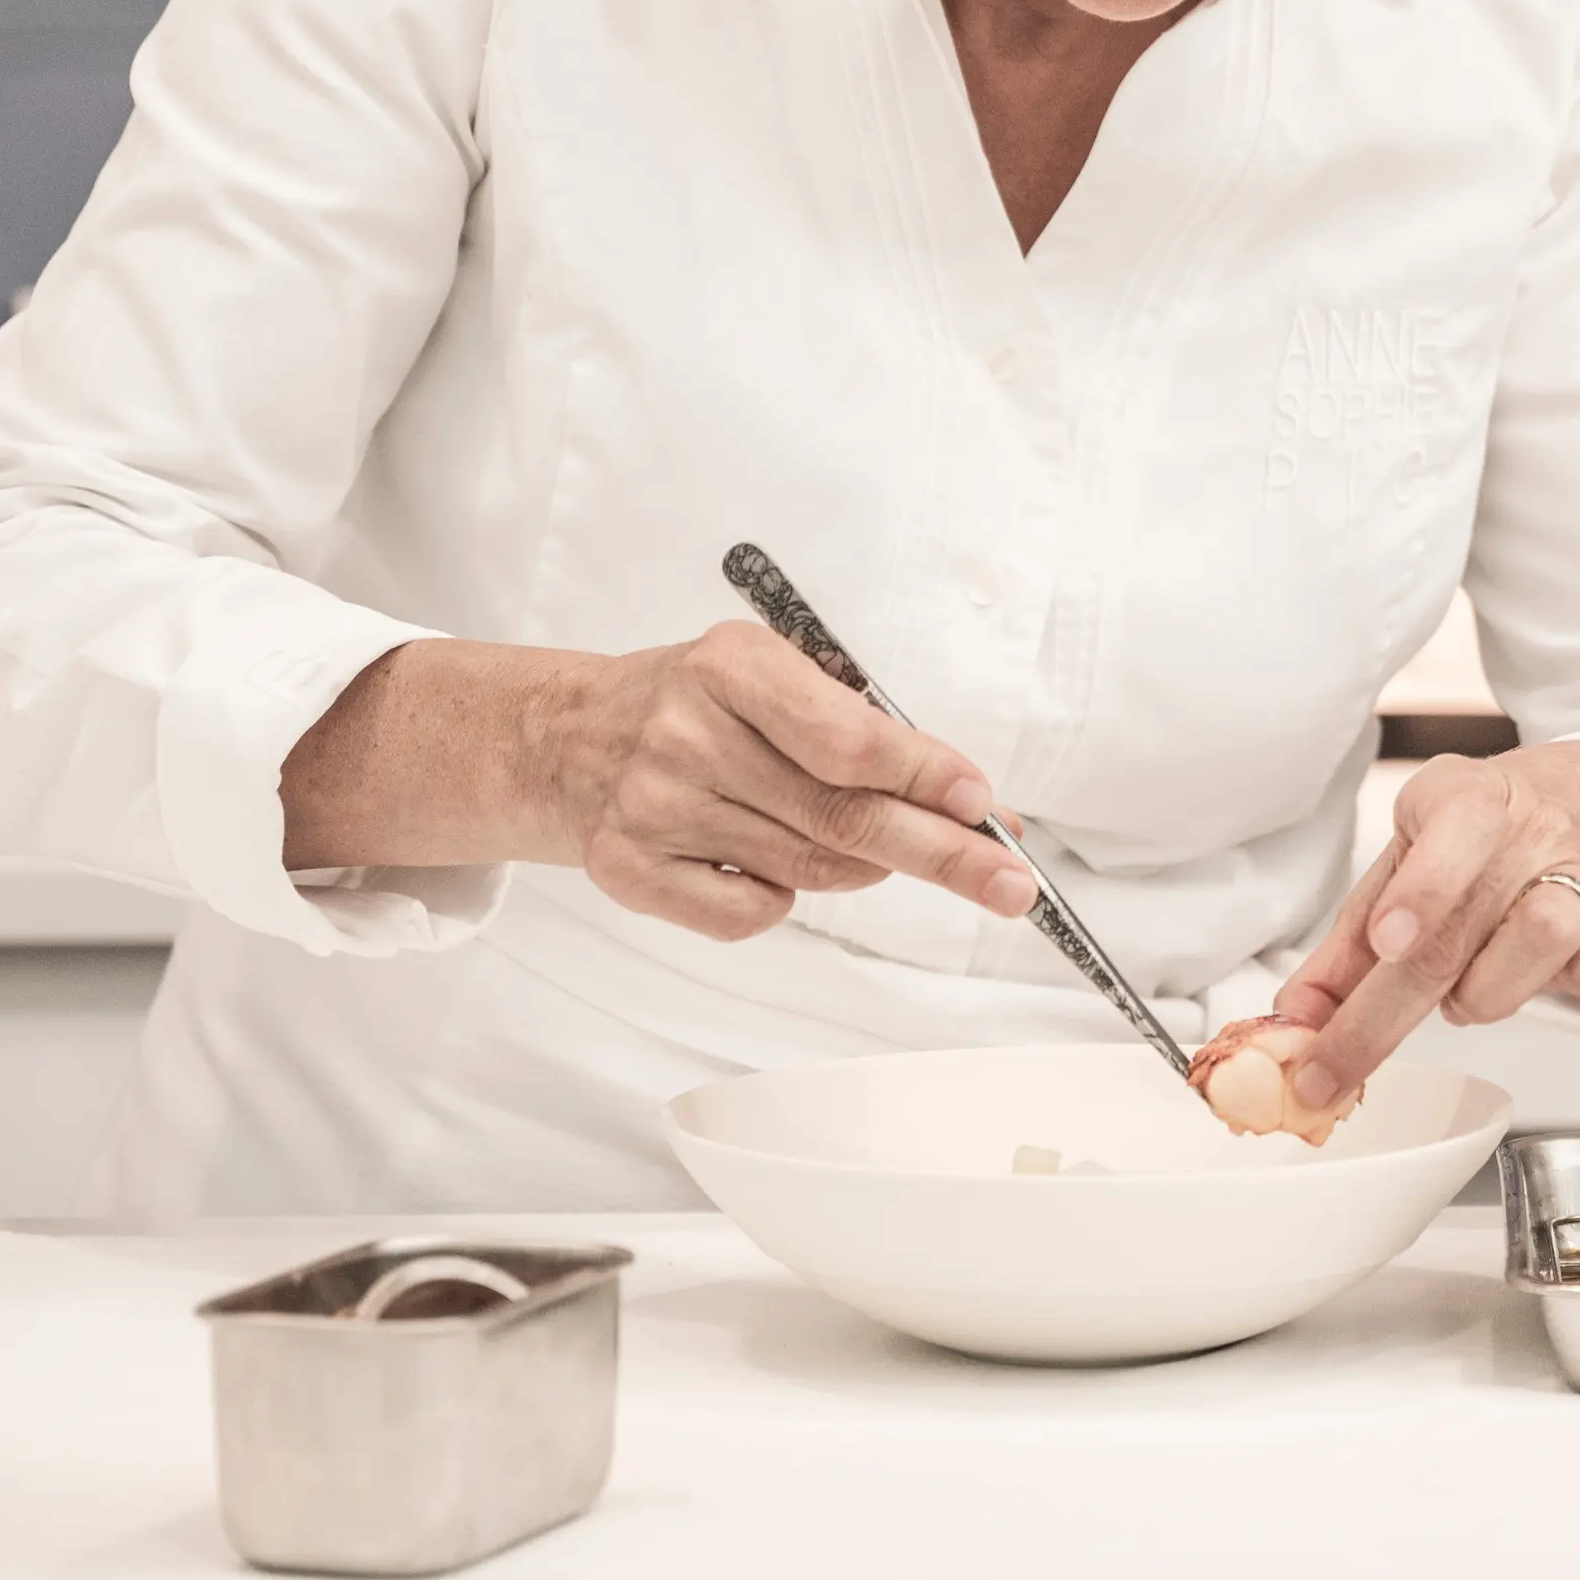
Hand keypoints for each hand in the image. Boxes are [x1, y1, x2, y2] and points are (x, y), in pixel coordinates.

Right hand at [283, 623, 1036, 942]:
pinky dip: (784, 897)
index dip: (922, 776)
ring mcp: (650, 808)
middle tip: (1012, 886)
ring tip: (861, 844)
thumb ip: (871, 735)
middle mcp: (684, 734)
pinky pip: (751, 914)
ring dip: (862, 868)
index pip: (847, 739)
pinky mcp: (627, 872)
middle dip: (941, 854)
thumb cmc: (702, 704)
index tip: (983, 804)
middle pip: (840, 816)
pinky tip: (762, 856)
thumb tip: (978, 807)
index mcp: (730, 665)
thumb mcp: (778, 679)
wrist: (567, 738)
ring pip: (808, 869)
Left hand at [1270, 741, 1579, 1113]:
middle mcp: (1529, 824)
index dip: (1421, 888)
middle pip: (1459, 928)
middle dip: (1382, 1016)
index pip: (1452, 827)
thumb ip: (1350, 946)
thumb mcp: (1412, 865)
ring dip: (1486, 992)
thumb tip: (1292, 1020)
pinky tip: (1553, 970)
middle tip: (1330, 1071)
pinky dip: (1573, 985)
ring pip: (1541, 938)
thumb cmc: (1493, 841)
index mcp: (1462, 797)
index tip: (1388, 941)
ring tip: (1473, 985)